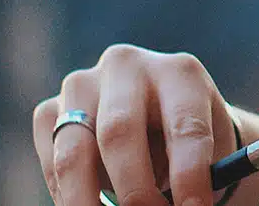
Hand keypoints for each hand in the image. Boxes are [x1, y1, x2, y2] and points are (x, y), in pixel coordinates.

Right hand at [33, 45, 239, 205]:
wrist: (154, 115)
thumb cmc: (187, 140)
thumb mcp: (208, 148)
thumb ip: (198, 173)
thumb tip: (182, 205)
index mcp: (179, 73)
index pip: (186, 126)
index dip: (190, 176)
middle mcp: (126, 66)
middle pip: (119, 132)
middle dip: (135, 190)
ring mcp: (82, 85)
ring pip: (74, 155)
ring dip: (90, 201)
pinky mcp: (50, 110)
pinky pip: (51, 164)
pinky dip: (68, 197)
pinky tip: (91, 205)